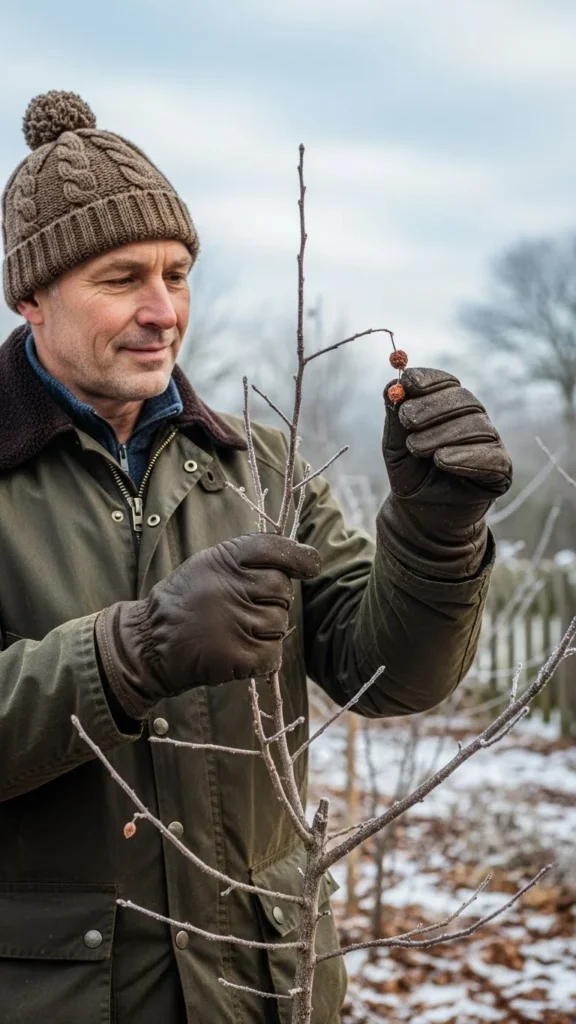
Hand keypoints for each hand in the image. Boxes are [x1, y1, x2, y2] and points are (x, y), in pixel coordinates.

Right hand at [95, 534, 320, 718]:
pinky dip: (264, 656)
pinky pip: (273, 653)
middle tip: (247, 608)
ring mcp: (235, 622)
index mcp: (224, 559)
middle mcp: (230, 587)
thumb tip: (304, 559)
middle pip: (283, 590)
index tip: (310, 566)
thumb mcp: (208, 564)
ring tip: (237, 630)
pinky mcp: (237, 656)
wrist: (150, 642)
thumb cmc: (187, 600)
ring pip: (280, 623)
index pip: (274, 548)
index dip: (298, 557)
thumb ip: (248, 559)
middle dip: (274, 600)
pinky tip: (242, 651)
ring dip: (267, 630)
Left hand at [380, 367, 511, 577]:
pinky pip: (490, 457)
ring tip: (416, 448)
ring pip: (476, 427)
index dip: (429, 379)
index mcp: (450, 408)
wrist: (421, 516)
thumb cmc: (411, 476)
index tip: (407, 382)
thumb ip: (394, 419)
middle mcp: (474, 420)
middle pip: (464, 401)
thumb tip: (390, 387)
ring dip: (442, 434)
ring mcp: (490, 444)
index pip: (447, 383)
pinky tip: (442, 460)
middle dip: (432, 407)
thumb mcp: (395, 448)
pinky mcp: (501, 470)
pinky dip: (465, 457)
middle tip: (406, 419)